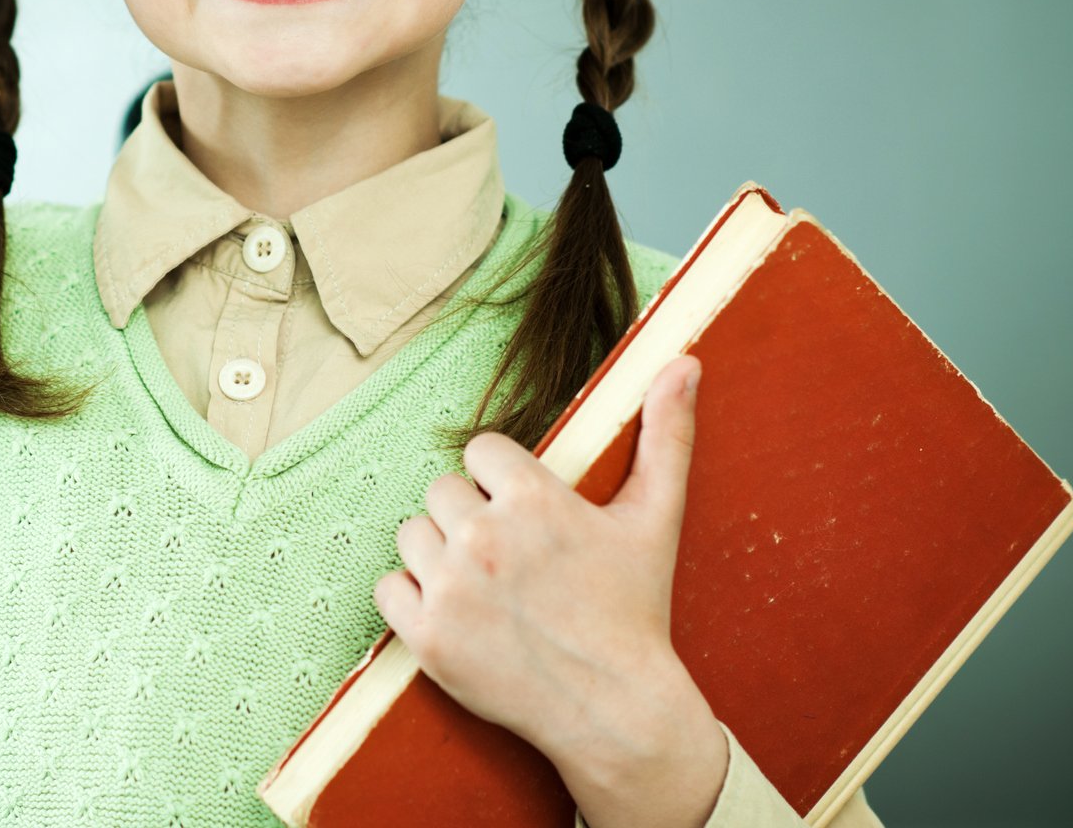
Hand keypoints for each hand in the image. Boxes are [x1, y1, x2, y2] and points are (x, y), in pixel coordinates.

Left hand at [373, 354, 727, 824]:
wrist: (616, 710)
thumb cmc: (636, 610)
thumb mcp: (655, 517)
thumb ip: (665, 433)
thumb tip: (684, 361)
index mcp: (533, 498)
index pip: (479, 450)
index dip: (501, 481)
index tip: (527, 516)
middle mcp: (484, 536)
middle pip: (441, 490)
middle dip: (471, 517)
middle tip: (511, 560)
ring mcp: (451, 588)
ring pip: (412, 534)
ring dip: (439, 555)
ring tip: (486, 587)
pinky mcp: (427, 636)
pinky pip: (388, 588)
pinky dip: (412, 599)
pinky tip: (456, 613)